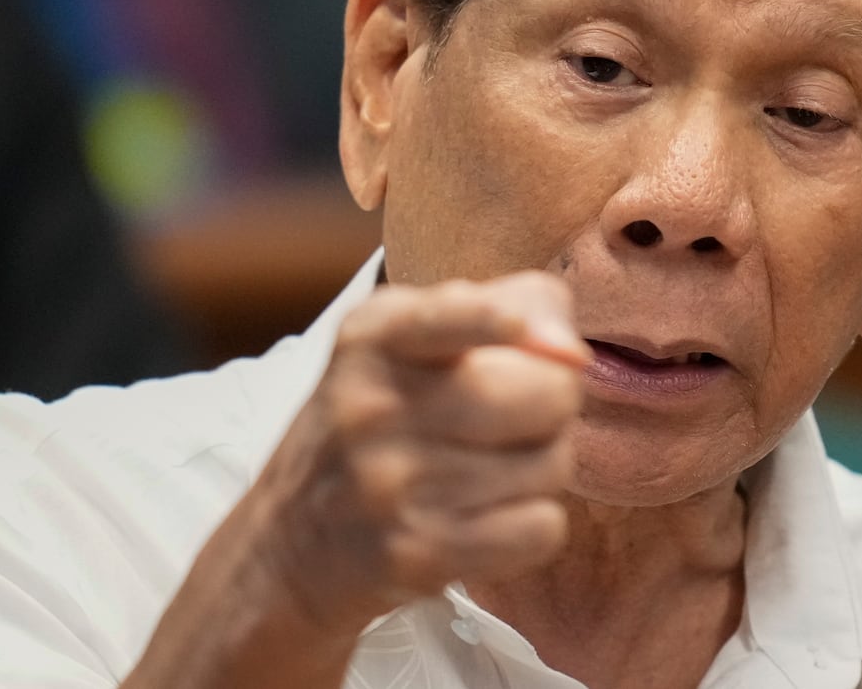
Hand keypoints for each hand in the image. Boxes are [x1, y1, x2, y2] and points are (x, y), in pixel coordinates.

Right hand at [260, 272, 588, 629]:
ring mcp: (391, 485)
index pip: (440, 319)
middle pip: (544, 395)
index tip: (515, 325)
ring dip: (544, 469)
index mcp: (375, 338)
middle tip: (523, 417)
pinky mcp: (416, 554)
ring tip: (493, 470)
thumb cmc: (378, 426)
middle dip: (557, 405)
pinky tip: (492, 517)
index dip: (489, 319)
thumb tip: (571, 352)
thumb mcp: (411, 341)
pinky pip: (541, 528)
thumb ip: (503, 308)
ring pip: (552, 465)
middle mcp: (374, 407)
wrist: (290, 546)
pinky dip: (535, 525)